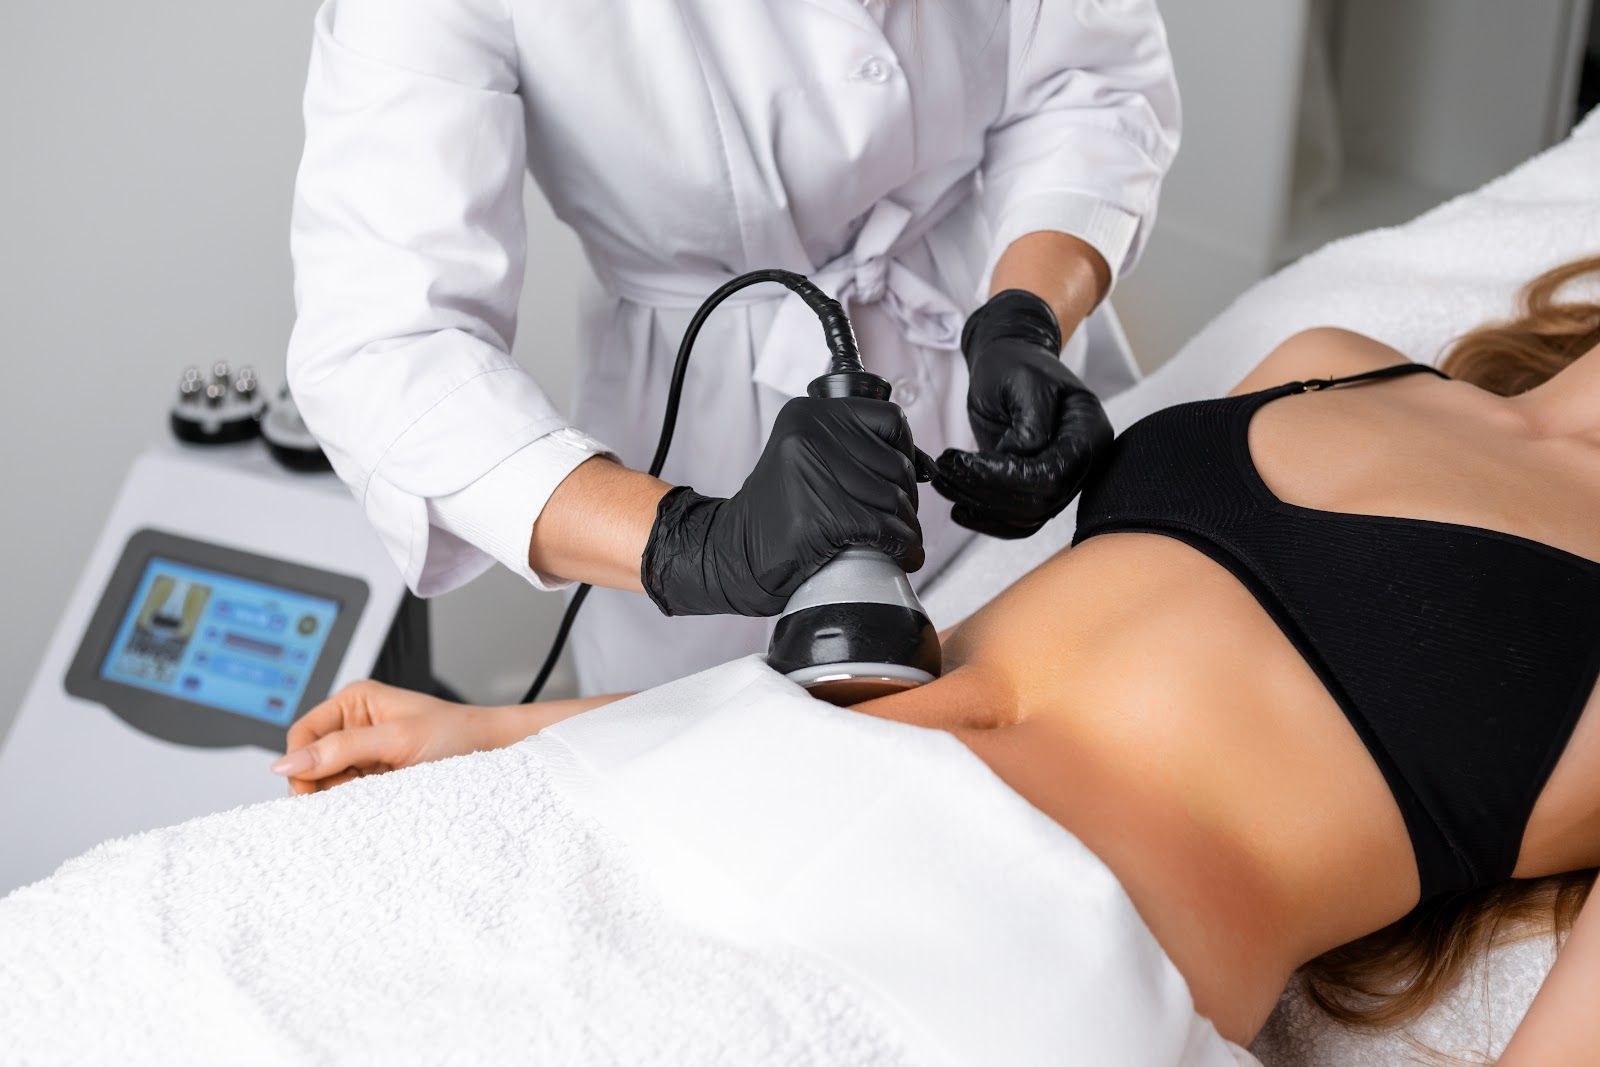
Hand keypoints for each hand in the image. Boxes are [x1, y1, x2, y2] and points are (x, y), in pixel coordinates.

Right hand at [273, 680, 510, 793]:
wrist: (495, 752)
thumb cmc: (458, 734)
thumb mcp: (397, 739)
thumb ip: (342, 749)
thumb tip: (287, 762)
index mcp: (354, 702)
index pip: (302, 734)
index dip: (301, 763)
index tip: (309, 791)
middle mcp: (355, 725)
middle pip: (312, 763)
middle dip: (326, 782)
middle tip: (356, 792)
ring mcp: (365, 754)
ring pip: (330, 783)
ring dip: (346, 794)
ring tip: (381, 790)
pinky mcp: (377, 777)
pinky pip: (351, 795)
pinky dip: (360, 802)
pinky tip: (383, 798)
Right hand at [642, 395, 924, 616]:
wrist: (733, 550)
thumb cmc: (776, 510)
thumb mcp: (804, 455)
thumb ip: (846, 445)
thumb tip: (910, 462)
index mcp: (808, 414)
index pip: (889, 419)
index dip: (906, 452)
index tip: (904, 476)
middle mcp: (809, 435)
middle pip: (895, 464)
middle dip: (907, 498)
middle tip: (902, 518)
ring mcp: (812, 474)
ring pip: (893, 499)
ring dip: (907, 527)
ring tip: (904, 540)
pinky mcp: (820, 516)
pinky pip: (881, 529)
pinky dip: (899, 545)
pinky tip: (901, 553)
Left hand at [932, 289, 1112, 538]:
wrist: (1009, 359)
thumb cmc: (1016, 363)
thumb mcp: (1023, 381)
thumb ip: (1029, 426)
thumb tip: (1018, 462)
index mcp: (1089, 430)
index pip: (1053, 474)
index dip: (1006, 477)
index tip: (962, 462)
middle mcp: (1082, 461)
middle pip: (1040, 501)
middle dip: (987, 491)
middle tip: (945, 470)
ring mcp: (1062, 477)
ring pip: (1027, 516)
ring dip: (981, 505)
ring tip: (944, 481)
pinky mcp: (1038, 487)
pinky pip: (1019, 520)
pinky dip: (988, 519)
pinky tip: (959, 509)